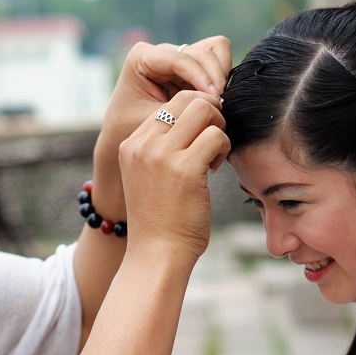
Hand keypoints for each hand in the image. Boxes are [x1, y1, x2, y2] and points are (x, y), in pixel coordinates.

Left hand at [101, 37, 231, 151]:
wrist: (123, 133)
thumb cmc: (131, 127)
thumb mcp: (154, 120)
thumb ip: (181, 109)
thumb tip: (215, 102)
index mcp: (142, 57)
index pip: (180, 58)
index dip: (201, 76)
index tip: (215, 97)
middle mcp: (162, 52)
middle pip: (203, 51)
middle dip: (214, 77)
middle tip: (220, 104)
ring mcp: (178, 57)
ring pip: (215, 52)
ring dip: (220, 77)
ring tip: (218, 103)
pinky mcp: (191, 68)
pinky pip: (217, 64)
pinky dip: (220, 81)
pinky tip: (215, 102)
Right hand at [118, 90, 229, 262]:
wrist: (156, 255)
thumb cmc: (160, 220)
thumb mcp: (149, 176)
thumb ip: (162, 147)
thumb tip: (199, 116)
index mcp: (131, 144)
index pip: (169, 103)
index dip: (195, 114)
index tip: (201, 137)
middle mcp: (142, 144)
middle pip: (187, 99)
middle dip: (210, 113)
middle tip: (214, 140)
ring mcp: (161, 155)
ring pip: (204, 110)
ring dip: (219, 129)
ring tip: (214, 156)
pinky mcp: (184, 169)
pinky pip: (217, 136)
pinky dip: (224, 148)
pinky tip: (215, 170)